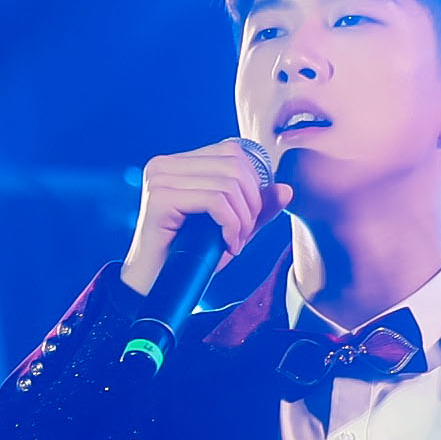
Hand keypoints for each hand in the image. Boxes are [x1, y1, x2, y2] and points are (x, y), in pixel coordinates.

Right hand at [123, 139, 290, 294]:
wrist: (154, 287)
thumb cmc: (188, 258)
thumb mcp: (229, 228)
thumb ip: (256, 208)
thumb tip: (286, 188)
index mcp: (176, 164)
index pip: (231, 152)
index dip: (252, 183)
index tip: (248, 218)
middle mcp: (164, 165)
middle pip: (233, 165)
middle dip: (251, 204)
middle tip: (243, 235)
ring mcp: (159, 179)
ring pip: (228, 184)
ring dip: (242, 219)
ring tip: (235, 242)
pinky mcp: (160, 198)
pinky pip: (215, 201)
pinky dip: (231, 226)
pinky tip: (228, 245)